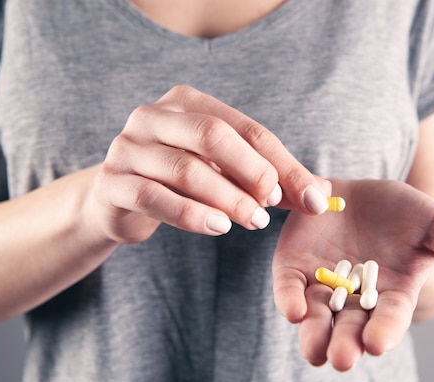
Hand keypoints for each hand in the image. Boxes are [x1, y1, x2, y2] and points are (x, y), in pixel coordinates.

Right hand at [88, 85, 329, 242]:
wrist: (117, 198)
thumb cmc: (180, 180)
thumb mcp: (225, 172)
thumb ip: (270, 180)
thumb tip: (321, 197)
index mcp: (187, 102)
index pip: (246, 128)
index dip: (282, 164)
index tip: (310, 197)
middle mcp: (153, 116)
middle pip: (214, 136)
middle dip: (253, 172)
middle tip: (272, 205)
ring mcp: (128, 147)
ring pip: (186, 169)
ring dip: (227, 199)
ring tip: (254, 221)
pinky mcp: (112, 183)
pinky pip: (154, 197)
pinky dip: (191, 215)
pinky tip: (218, 227)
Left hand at [272, 179, 433, 370]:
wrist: (362, 189)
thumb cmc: (405, 212)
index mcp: (392, 294)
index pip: (389, 319)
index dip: (384, 331)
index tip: (378, 343)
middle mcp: (355, 297)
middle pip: (350, 327)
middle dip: (346, 344)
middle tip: (342, 358)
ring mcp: (322, 283)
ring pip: (317, 316)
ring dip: (314, 334)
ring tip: (315, 349)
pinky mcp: (295, 266)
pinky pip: (290, 286)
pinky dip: (289, 298)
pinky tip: (294, 310)